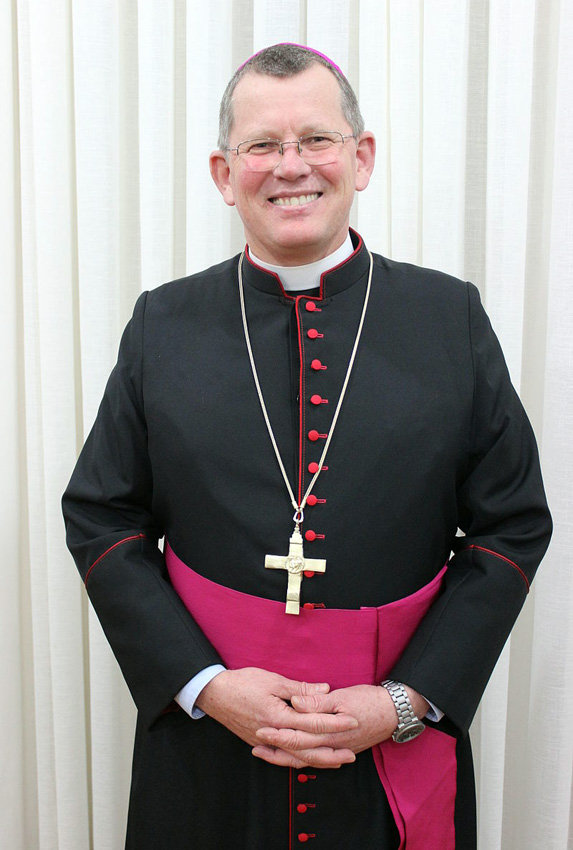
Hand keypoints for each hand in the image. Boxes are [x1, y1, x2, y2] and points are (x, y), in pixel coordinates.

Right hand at [196, 667, 358, 767]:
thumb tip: (325, 689)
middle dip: (331, 749)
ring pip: (295, 758)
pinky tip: (309, 762)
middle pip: (307, 748)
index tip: (352, 721)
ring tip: (337, 761)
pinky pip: (282, 758)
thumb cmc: (242, 683)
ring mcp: (264, 742)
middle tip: (353, 751)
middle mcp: (272, 734)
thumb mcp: (272, 680)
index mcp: (277, 716)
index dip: (334, 723)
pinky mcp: (259, 743)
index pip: (312, 723)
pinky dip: (298, 761)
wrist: (214, 693)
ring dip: (318, 761)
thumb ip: (300, 688)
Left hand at [253, 684, 429, 767]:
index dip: (277, 735)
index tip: (259, 730)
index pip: (298, 737)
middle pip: (298, 753)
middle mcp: (331, 745)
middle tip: (255, 747)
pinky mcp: (341, 748)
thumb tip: (296, 703)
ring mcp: (337, 749)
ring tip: (267, 754)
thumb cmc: (369, 701)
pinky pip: (317, 759)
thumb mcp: (343, 696)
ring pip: (307, 759)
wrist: (395, 712)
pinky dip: (302, 759)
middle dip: (276, 750)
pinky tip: (293, 757)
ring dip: (286, 758)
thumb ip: (318, 702)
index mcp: (329, 732)